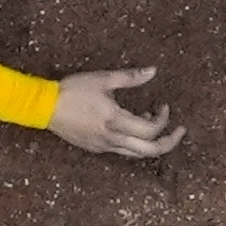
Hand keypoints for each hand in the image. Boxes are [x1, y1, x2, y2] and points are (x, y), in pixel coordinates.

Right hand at [49, 66, 184, 159]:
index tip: (164, 105)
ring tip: (151, 122)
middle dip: (170, 142)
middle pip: (150, 151)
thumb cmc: (73, 90)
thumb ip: (130, 77)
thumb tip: (153, 71)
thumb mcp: (103, 79)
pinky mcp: (96, 148)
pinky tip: (131, 125)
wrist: (45, 107)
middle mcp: (112, 139)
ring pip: (137, 154)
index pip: (151, 130)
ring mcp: (104, 146)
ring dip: (151, 142)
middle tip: (180, 131)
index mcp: (116, 121)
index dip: (163, 119)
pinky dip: (134, 142)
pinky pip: (123, 151)